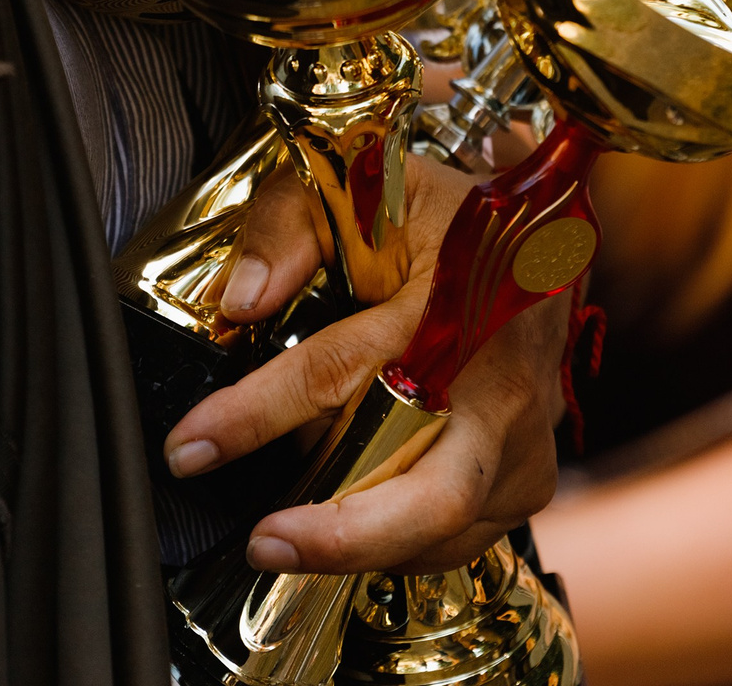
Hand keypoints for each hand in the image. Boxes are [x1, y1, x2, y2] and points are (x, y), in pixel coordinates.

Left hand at [165, 155, 572, 573]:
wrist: (541, 240)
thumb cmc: (446, 214)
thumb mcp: (365, 185)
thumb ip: (291, 229)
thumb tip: (242, 300)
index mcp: (452, 304)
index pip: (340, 372)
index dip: (255, 417)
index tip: (190, 448)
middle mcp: (498, 382)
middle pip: (431, 493)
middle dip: (340, 535)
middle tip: (263, 541)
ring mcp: (523, 437)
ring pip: (445, 527)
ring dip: (362, 547)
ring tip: (287, 538)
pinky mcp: (529, 471)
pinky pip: (465, 534)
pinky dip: (402, 545)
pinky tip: (349, 530)